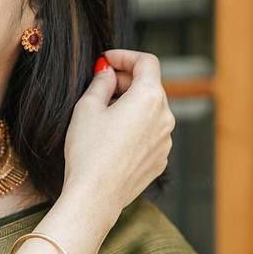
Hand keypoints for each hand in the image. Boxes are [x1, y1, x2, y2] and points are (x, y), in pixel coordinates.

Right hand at [62, 48, 175, 219]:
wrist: (95, 197)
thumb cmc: (88, 152)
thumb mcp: (87, 108)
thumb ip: (101, 82)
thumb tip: (107, 73)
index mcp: (149, 97)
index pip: (146, 62)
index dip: (125, 56)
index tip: (106, 61)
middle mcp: (165, 117)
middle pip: (150, 86)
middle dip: (126, 82)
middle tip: (100, 87)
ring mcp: (165, 141)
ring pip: (151, 112)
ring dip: (131, 106)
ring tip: (104, 116)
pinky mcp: (160, 160)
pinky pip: (150, 134)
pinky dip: (136, 128)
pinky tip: (113, 140)